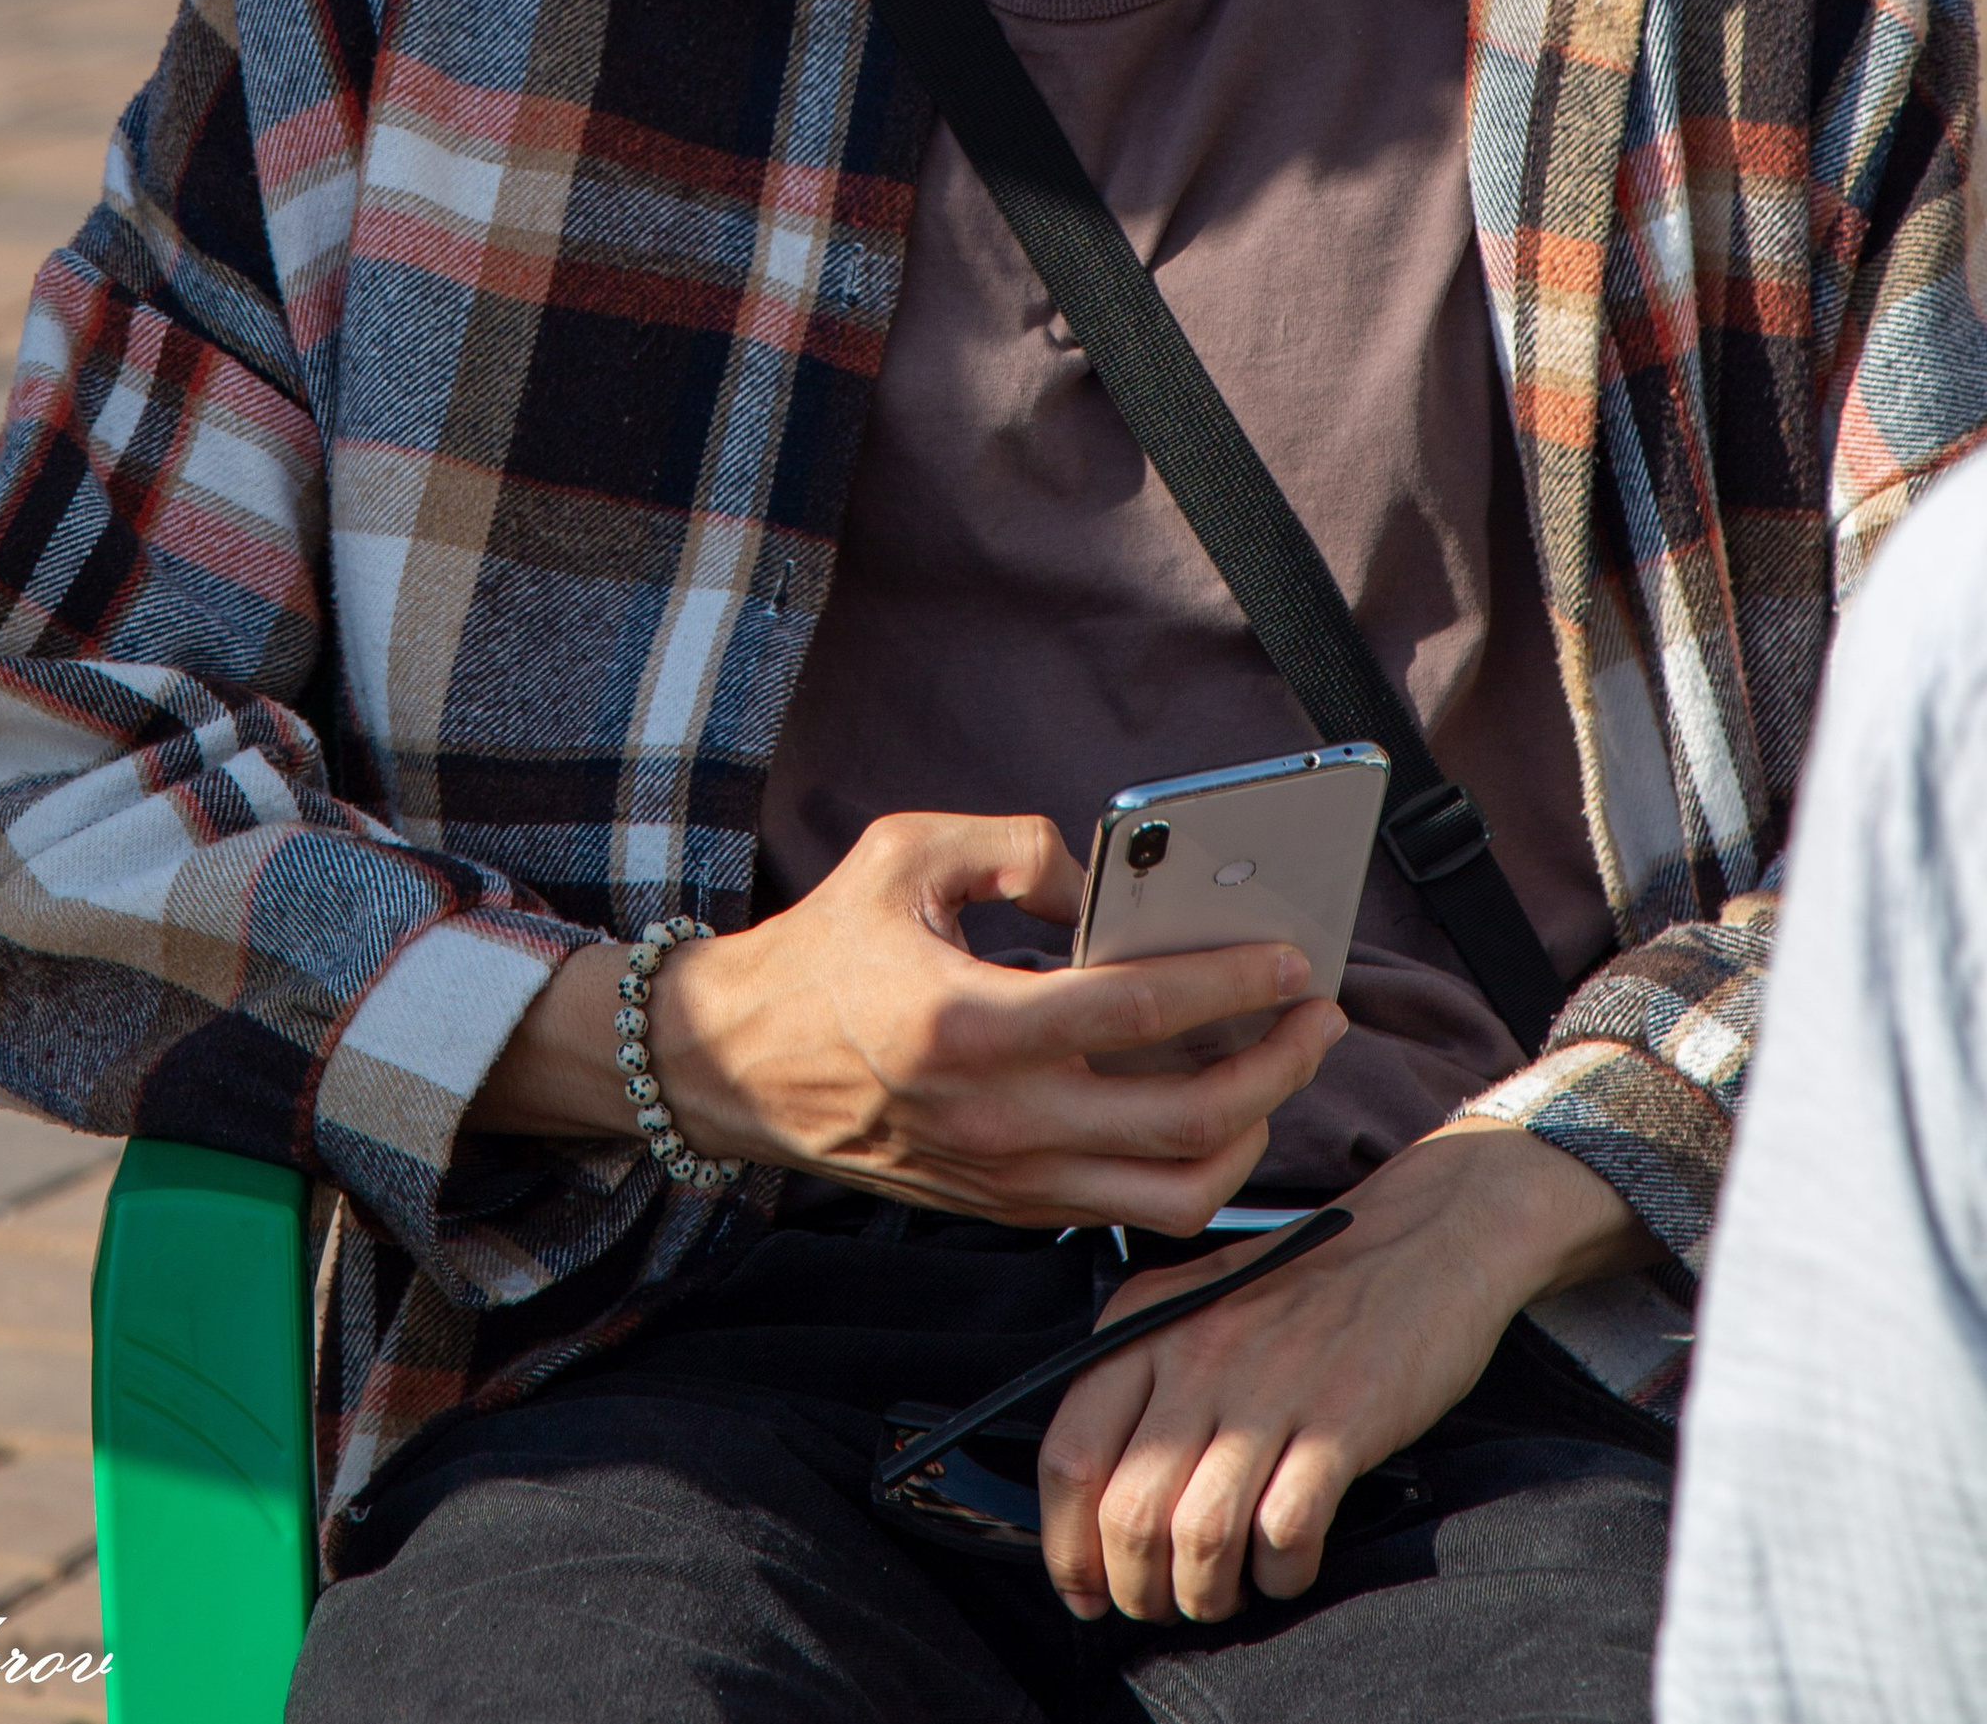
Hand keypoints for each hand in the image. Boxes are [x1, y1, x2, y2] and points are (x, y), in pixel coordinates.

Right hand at [473, 810, 1344, 1236]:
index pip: (1140, 1010)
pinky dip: (1189, 1167)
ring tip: (1277, 1071)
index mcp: (972, 1021)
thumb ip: (1020, 849)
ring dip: (1251, 1134)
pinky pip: (1126, 1207)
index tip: (1291, 959)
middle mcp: (999, 1117)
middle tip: (1319, 1017)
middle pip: (1187, 1119)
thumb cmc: (825, 948)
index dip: (1232, 984)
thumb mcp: (906, 852)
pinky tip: (1211, 1107)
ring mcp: (1006, 1177)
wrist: (739, 1067)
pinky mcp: (1005, 1208)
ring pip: (1174, 1191)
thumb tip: (1110, 884)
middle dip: (1277, 1066)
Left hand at [1036, 1120, 1647, 1623]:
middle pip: (1128, 1511)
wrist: (1421, 1239)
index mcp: (1145, 1321)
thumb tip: (1098, 1503)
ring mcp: (1268, 1385)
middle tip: (1162, 1604)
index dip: (1067, 1547)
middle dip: (1137, 1586)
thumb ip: (1146, 1378)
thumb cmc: (1306, 1286)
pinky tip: (1287, 1566)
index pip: (1069, 1455)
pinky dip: (1280, 1575)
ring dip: (1205, 1592)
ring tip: (1222, 1593)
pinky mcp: (1340, 1420)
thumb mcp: (1201, 1304)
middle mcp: (1194, 1350)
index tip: (1087, 1592)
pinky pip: (1285, 1532)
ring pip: (1199, 1536)